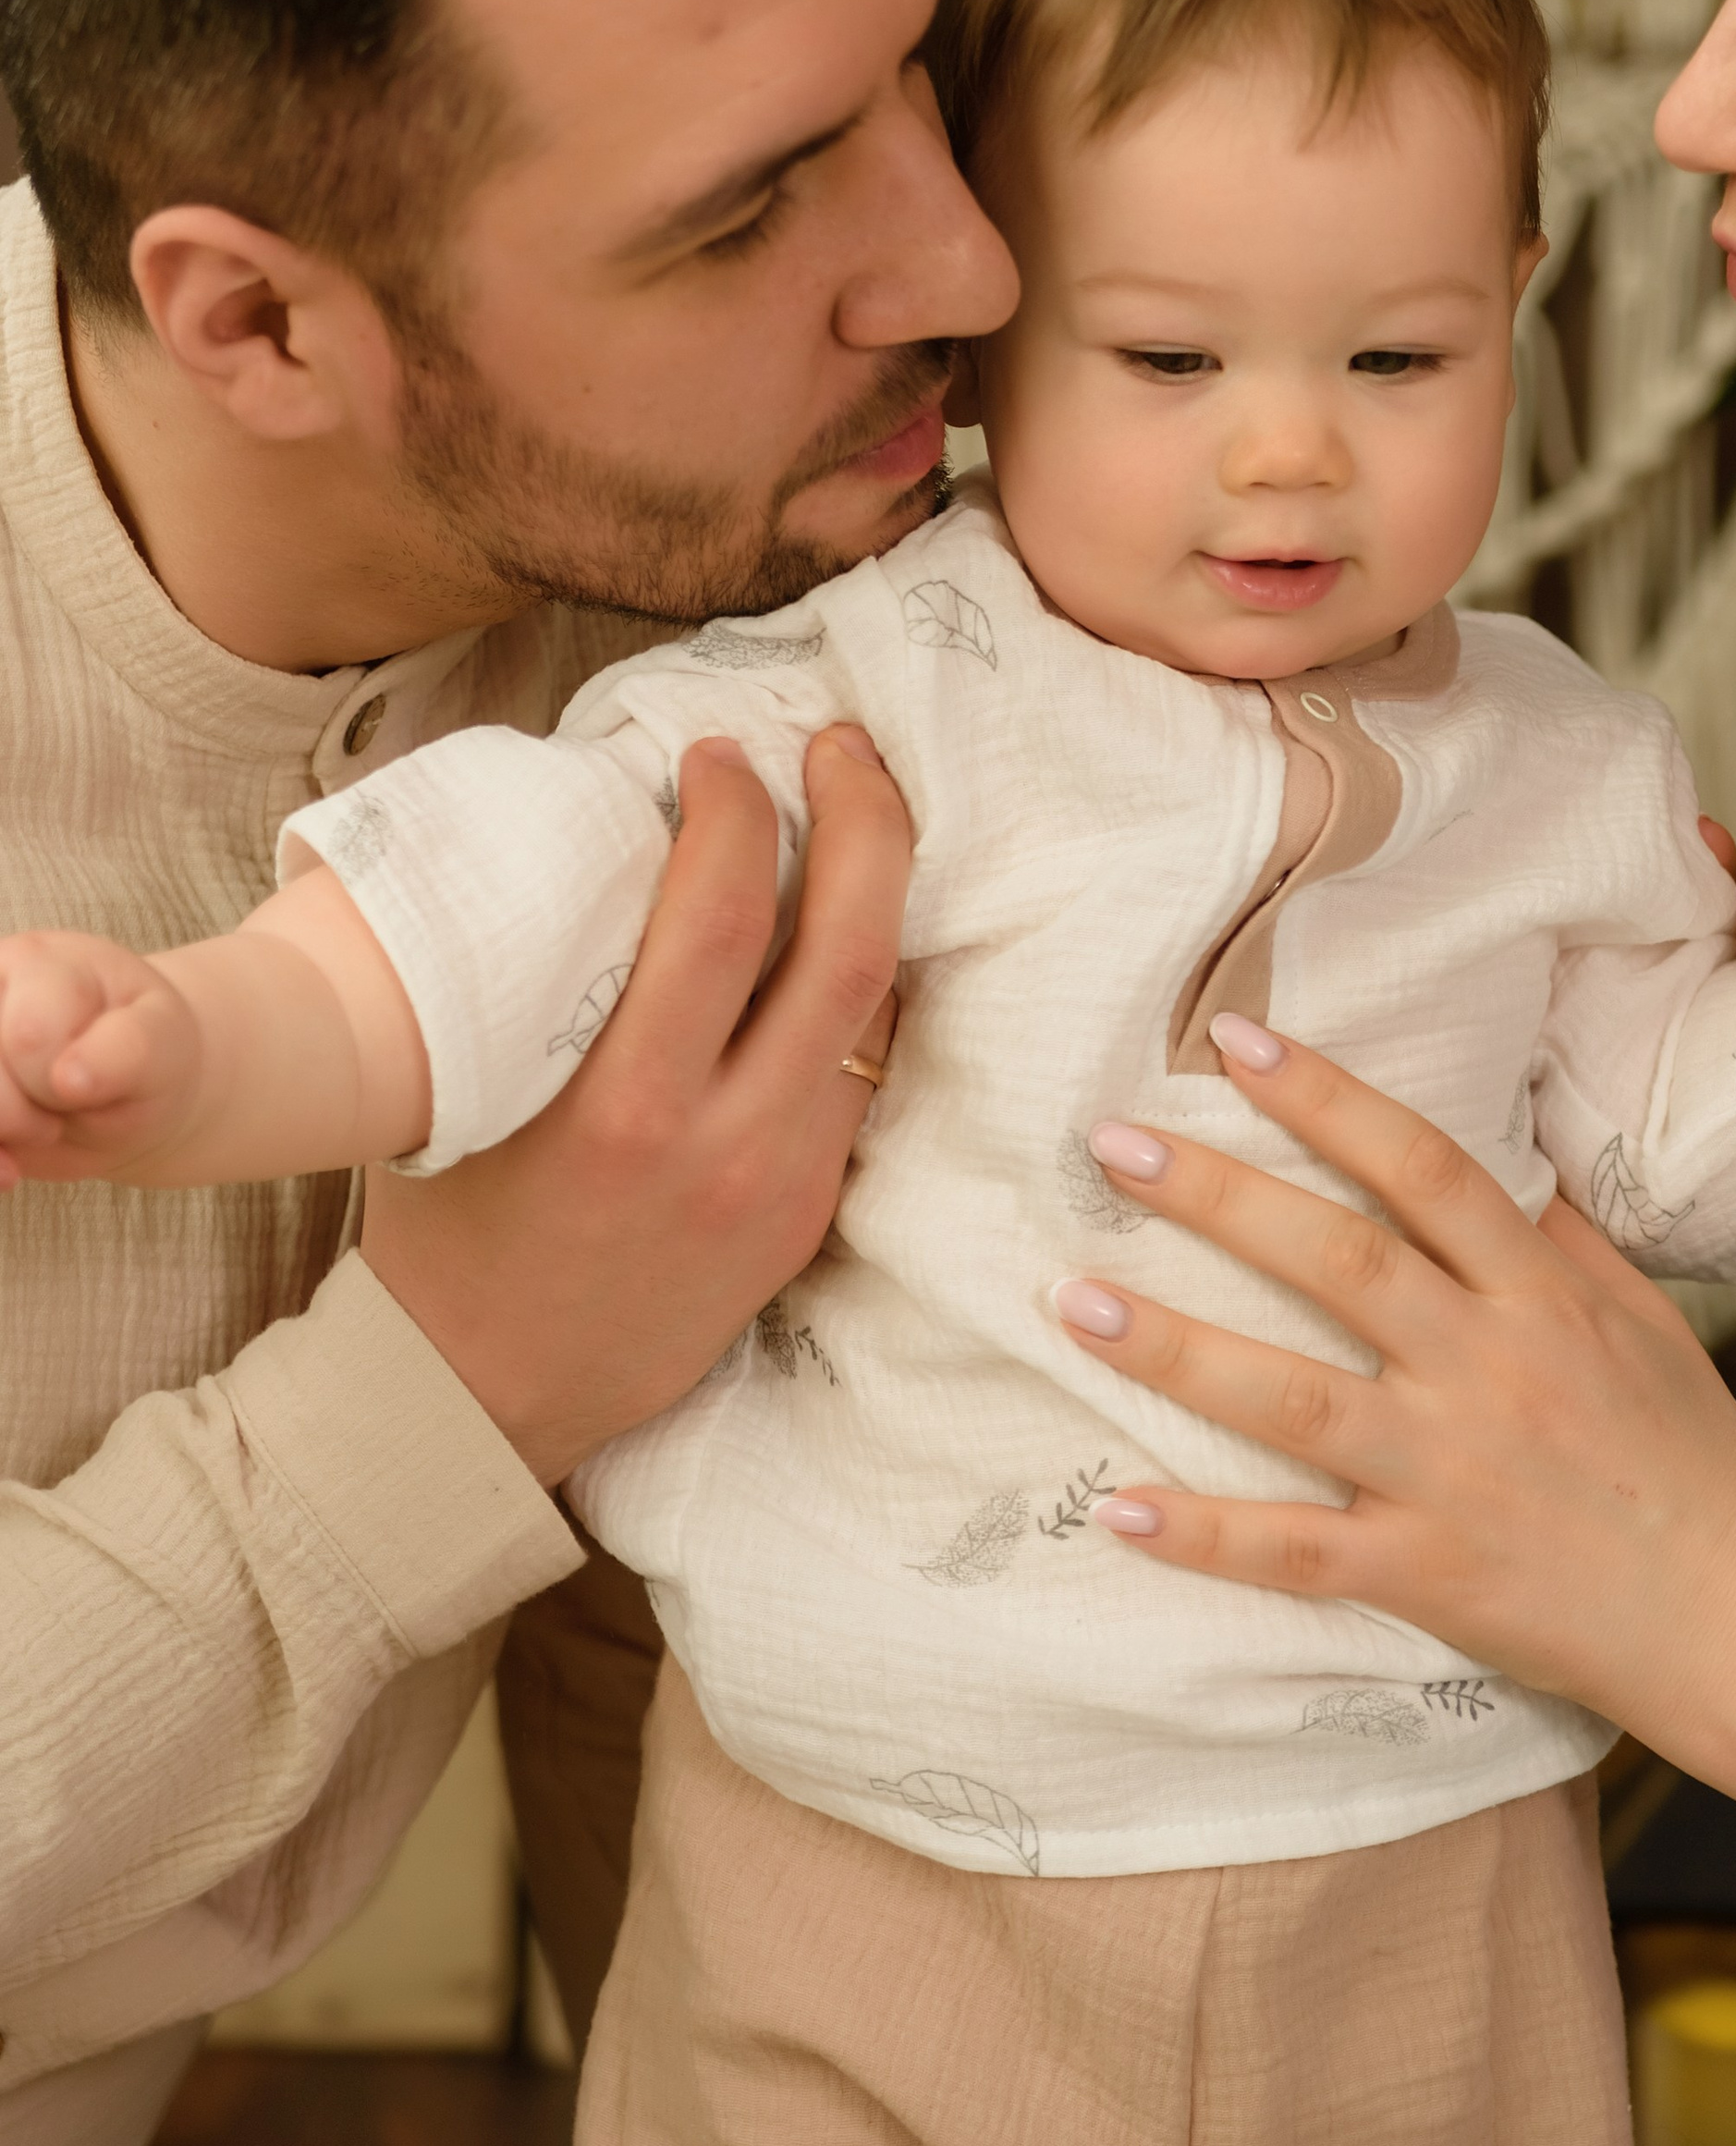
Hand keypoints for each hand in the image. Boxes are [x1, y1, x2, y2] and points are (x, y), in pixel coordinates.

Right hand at [0, 929, 202, 1182]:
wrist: (128, 1089)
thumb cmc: (148, 1049)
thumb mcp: (162, 1043)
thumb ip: (126, 1050)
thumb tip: (69, 1078)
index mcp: (38, 962)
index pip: (31, 1034)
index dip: (69, 1080)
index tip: (101, 1074)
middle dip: (27, 1113)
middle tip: (70, 1101)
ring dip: (2, 1136)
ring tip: (45, 1129)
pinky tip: (11, 1170)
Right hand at [359, 727, 907, 1484]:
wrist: (479, 1397)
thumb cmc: (447, 1225)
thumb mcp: (465, 1091)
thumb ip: (533, 972)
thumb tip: (581, 822)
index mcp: (621, 1108)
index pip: (716, 919)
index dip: (735, 811)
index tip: (721, 753)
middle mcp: (723, 1146)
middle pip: (849, 949)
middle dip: (866, 822)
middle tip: (843, 747)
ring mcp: (782, 1186)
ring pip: (876, 1011)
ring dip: (879, 900)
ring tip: (858, 818)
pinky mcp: (809, 1216)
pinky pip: (859, 1079)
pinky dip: (856, 995)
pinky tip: (836, 938)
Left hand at [1048, 1019, 1735, 1744]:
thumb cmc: (1688, 1457)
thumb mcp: (1642, 1318)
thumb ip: (1557, 1230)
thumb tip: (1493, 1133)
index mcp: (1541, 1296)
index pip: (1425, 1168)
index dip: (1329, 1098)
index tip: (1237, 1040)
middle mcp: (1490, 1371)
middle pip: (1340, 1262)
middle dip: (1220, 1196)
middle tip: (1113, 1141)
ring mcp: (1453, 1476)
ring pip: (1297, 1400)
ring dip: (1179, 1349)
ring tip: (1075, 1302)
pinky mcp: (1429, 1575)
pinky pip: (1300, 1553)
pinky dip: (1208, 1534)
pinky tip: (1120, 1508)